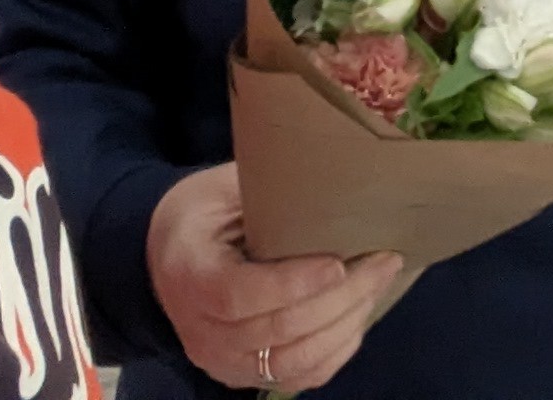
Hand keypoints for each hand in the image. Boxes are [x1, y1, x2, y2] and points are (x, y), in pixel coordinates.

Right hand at [146, 164, 403, 394]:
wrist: (170, 256)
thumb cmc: (205, 212)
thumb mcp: (222, 189)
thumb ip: (265, 192)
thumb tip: (333, 176)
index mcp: (190, 274)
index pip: (238, 295)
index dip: (292, 285)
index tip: (337, 264)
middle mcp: (200, 330)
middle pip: (276, 330)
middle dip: (339, 299)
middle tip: (383, 263)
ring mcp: (221, 360)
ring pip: (292, 361)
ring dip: (345, 324)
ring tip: (378, 285)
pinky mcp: (243, 375)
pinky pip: (297, 377)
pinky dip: (335, 351)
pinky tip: (359, 316)